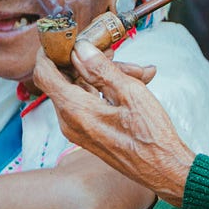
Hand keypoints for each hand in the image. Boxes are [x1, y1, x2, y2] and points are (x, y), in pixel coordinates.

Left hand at [33, 41, 193, 205]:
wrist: (164, 170)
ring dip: (105, 75)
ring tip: (139, 73)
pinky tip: (135, 83)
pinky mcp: (90, 133)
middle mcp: (71, 122)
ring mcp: (79, 129)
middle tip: (116, 51)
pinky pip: (90, 102)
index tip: (62, 37)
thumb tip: (80, 49)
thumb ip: (102, 69)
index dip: (48, 51)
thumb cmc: (151, 137)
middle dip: (90, 61)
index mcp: (76, 110)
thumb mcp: (130, 94)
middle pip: (66, 78)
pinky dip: (107, 90)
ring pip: (82, 89)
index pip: (44, 73)